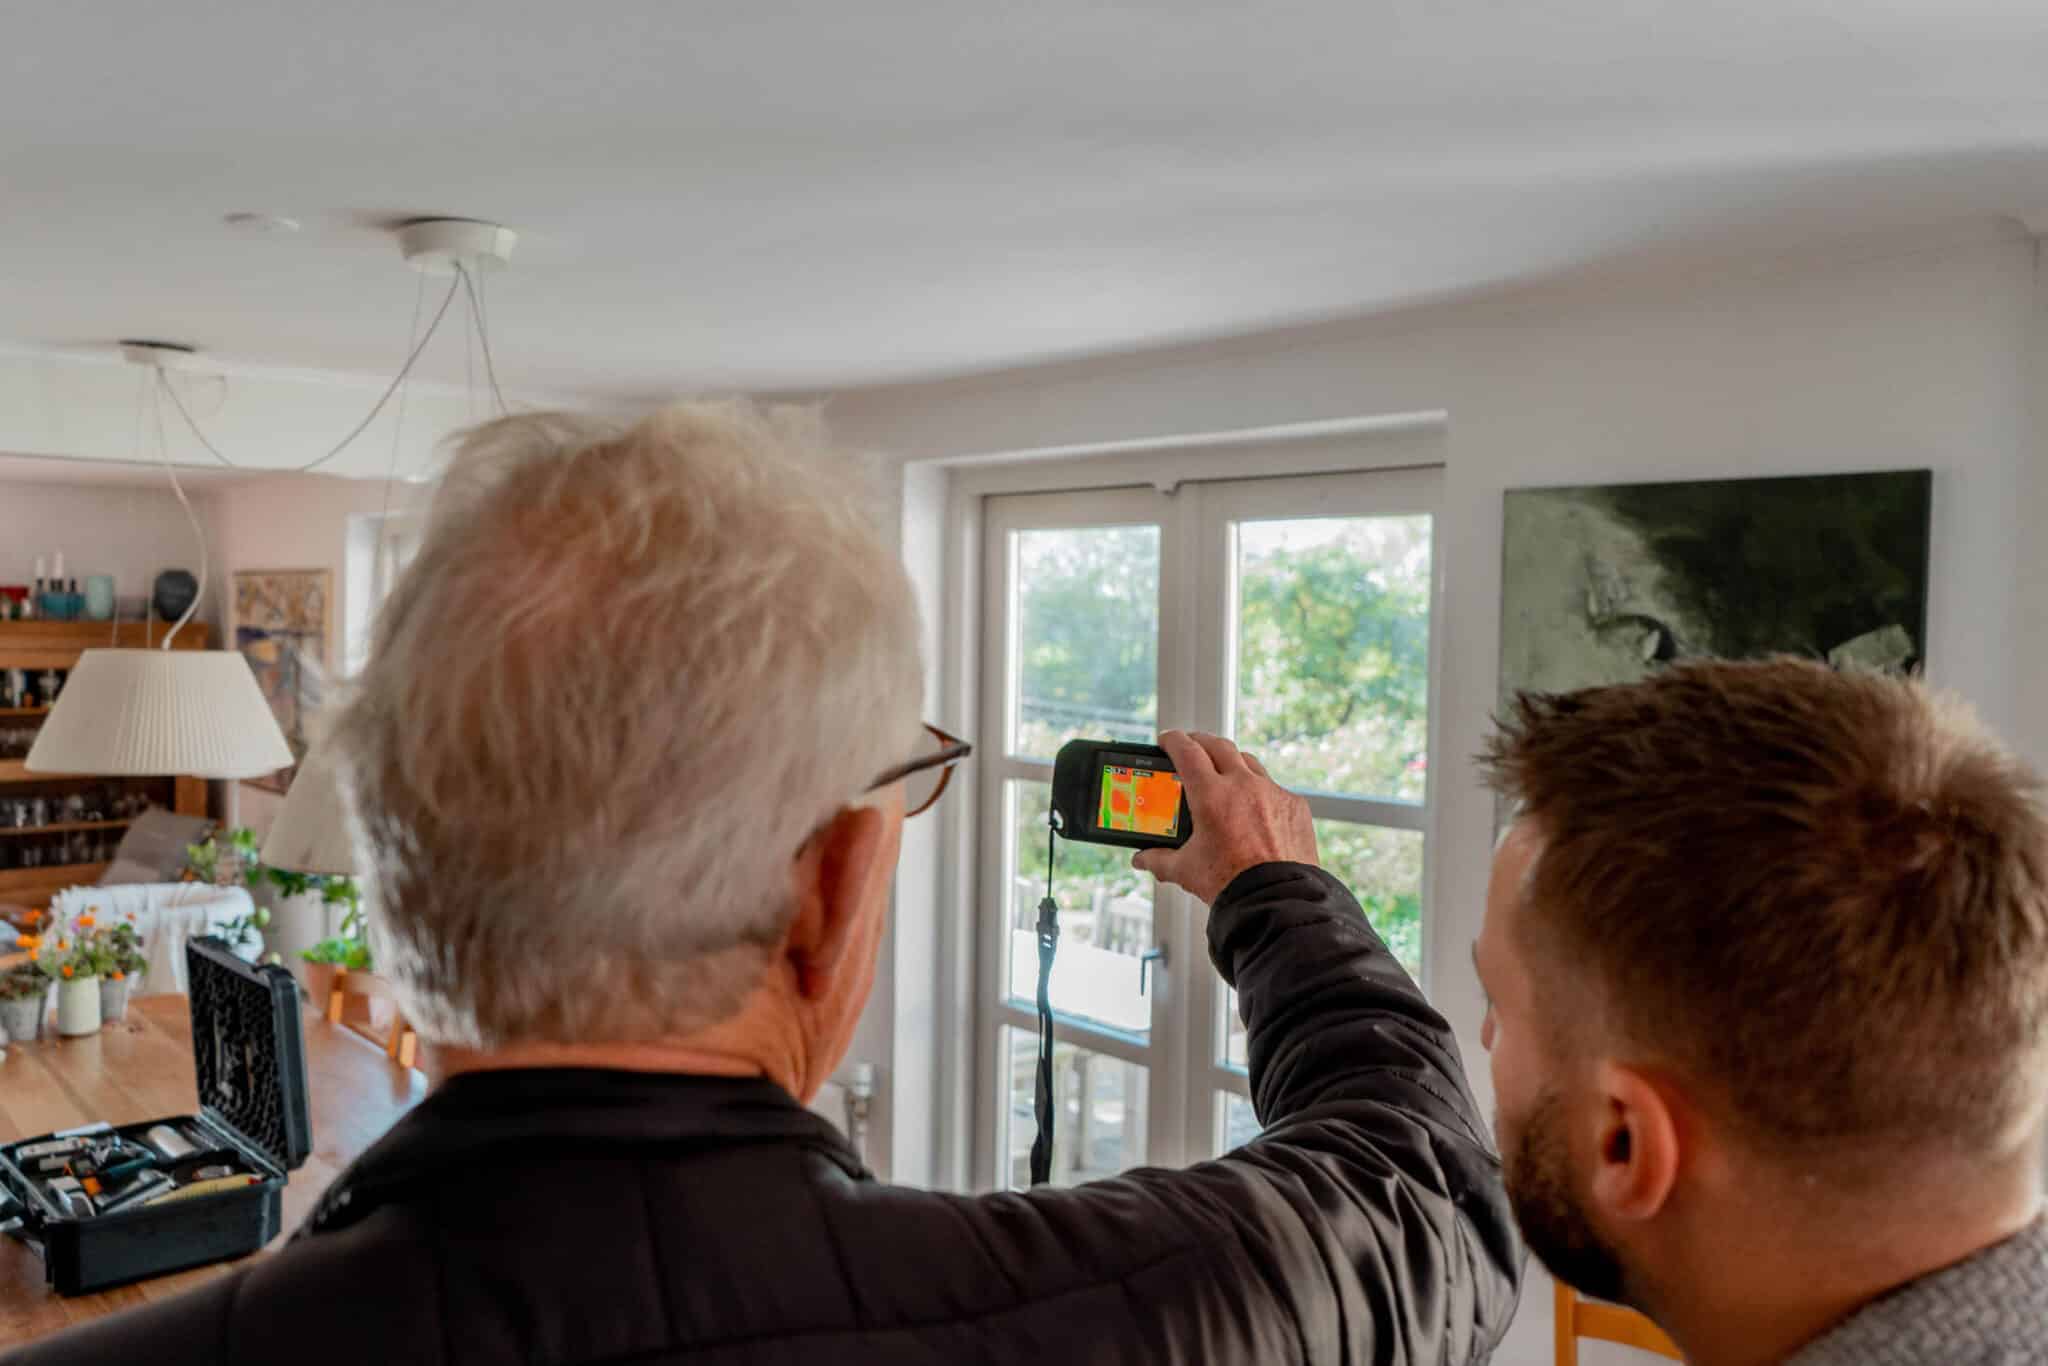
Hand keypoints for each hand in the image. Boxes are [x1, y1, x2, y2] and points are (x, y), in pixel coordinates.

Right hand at [1133, 731, 1317, 903]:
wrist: (1277, 901)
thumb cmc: (1232, 884)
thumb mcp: (1187, 870)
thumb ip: (1159, 860)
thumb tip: (1142, 859)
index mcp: (1211, 795)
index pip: (1186, 751)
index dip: (1173, 740)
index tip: (1167, 740)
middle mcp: (1243, 785)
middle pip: (1218, 745)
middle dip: (1201, 741)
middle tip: (1191, 746)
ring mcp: (1273, 792)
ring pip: (1249, 762)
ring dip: (1232, 761)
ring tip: (1222, 771)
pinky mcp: (1295, 805)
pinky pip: (1275, 788)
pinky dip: (1260, 791)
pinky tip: (1254, 806)